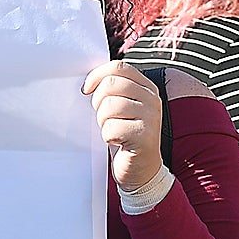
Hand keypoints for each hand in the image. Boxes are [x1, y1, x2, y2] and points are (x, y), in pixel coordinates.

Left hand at [81, 60, 164, 194]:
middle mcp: (152, 99)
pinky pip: (112, 128)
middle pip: (111, 84)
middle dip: (98, 102)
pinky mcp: (145, 137)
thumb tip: (87, 81)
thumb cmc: (124, 136)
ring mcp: (151, 117)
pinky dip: (107, 137)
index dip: (97, 76)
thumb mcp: (121, 107)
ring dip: (102, 122)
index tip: (86, 90)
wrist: (140, 170)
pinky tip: (116, 142)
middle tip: (103, 118)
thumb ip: (111, 90)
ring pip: (110, 106)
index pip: (119, 68)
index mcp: (146, 87)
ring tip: (112, 131)